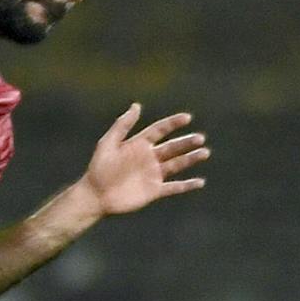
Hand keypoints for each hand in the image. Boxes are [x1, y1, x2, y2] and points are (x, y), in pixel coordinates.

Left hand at [79, 104, 208, 216]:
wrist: (95, 195)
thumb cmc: (98, 168)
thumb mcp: (108, 143)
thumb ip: (122, 125)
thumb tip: (136, 105)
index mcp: (139, 145)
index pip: (159, 130)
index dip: (173, 123)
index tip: (187, 117)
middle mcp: (149, 158)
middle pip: (172, 147)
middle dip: (186, 142)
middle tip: (200, 138)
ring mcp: (153, 174)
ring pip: (177, 164)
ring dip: (191, 159)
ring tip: (204, 153)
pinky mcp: (154, 190)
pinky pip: (174, 187)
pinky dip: (187, 185)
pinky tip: (200, 182)